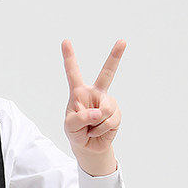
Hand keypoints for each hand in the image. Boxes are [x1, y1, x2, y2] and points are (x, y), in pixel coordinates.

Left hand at [62, 39, 125, 175]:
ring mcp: (107, 102)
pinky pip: (109, 120)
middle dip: (115, 56)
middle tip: (122, 41)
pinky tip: (98, 130)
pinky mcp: (116, 113)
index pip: (73, 72)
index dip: (69, 57)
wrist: (89, 145)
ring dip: (95, 124)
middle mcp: (95, 93)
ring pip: (105, 110)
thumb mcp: (70, 126)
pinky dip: (101, 129)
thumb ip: (80, 118)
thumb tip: (97, 112)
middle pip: (107, 73)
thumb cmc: (75, 132)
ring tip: (90, 127)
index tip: (65, 41)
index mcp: (79, 92)